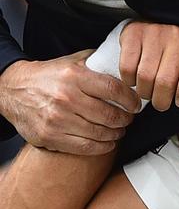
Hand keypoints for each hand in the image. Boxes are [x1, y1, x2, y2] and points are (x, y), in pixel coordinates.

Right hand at [0, 51, 138, 154]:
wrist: (12, 90)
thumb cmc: (48, 76)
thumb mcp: (73, 61)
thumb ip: (98, 62)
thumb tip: (124, 65)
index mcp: (74, 76)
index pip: (113, 89)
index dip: (130, 99)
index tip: (136, 104)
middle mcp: (66, 98)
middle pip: (109, 114)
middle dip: (125, 119)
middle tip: (129, 119)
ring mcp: (57, 119)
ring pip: (98, 133)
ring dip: (115, 134)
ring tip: (120, 130)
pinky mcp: (49, 136)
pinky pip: (84, 147)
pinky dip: (101, 147)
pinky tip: (107, 142)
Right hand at [119, 22, 178, 127]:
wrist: (168, 28)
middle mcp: (178, 38)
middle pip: (164, 81)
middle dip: (161, 100)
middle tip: (162, 101)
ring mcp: (155, 33)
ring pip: (144, 76)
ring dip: (145, 92)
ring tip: (150, 91)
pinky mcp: (134, 34)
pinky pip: (127, 67)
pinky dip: (130, 81)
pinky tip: (137, 80)